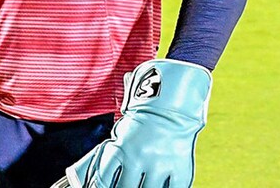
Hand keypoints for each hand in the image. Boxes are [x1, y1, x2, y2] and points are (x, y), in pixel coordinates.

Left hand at [61, 59, 211, 187]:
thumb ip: (116, 146)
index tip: (100, 186)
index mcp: (121, 146)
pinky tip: (159, 186)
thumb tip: (105, 167)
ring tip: (140, 184)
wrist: (173, 99)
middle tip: (124, 185)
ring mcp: (160, 164)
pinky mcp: (180, 168)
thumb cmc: (145, 110)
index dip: (100, 185)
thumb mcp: (123, 126)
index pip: (103, 177)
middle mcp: (139, 158)